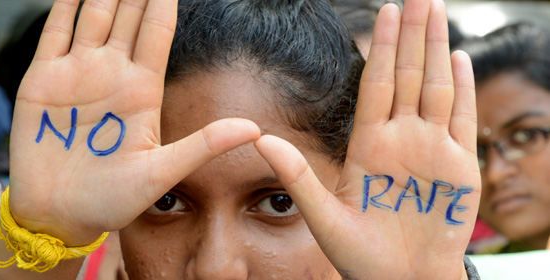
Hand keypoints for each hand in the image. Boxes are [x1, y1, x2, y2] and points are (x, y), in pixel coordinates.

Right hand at [9, 0, 259, 245]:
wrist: (60, 215)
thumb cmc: (112, 200)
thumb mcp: (161, 173)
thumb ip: (203, 145)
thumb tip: (254, 129)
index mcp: (143, 90)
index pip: (157, 32)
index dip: (164, 2)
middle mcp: (113, 74)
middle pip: (128, 15)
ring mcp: (78, 74)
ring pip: (94, 16)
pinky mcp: (43, 80)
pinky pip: (55, 32)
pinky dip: (63, 5)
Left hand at [256, 0, 478, 278]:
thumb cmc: (361, 255)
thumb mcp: (323, 216)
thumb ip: (296, 176)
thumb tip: (259, 139)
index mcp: (370, 145)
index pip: (376, 84)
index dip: (381, 48)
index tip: (384, 12)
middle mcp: (402, 139)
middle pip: (408, 76)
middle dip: (413, 36)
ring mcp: (432, 150)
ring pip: (436, 88)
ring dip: (438, 50)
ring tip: (438, 11)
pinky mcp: (460, 167)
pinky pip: (462, 121)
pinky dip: (464, 90)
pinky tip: (460, 59)